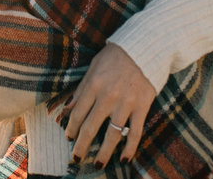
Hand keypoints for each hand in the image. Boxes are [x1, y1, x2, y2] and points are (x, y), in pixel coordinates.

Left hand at [61, 43, 155, 168]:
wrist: (144, 48)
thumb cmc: (115, 57)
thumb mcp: (93, 67)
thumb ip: (81, 89)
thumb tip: (68, 107)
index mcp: (93, 85)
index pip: (78, 112)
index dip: (72, 128)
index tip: (69, 137)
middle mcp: (108, 97)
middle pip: (91, 127)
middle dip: (82, 145)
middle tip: (76, 158)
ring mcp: (126, 104)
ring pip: (112, 135)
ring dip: (104, 152)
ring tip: (97, 164)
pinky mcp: (142, 108)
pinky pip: (135, 133)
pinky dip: (130, 148)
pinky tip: (123, 158)